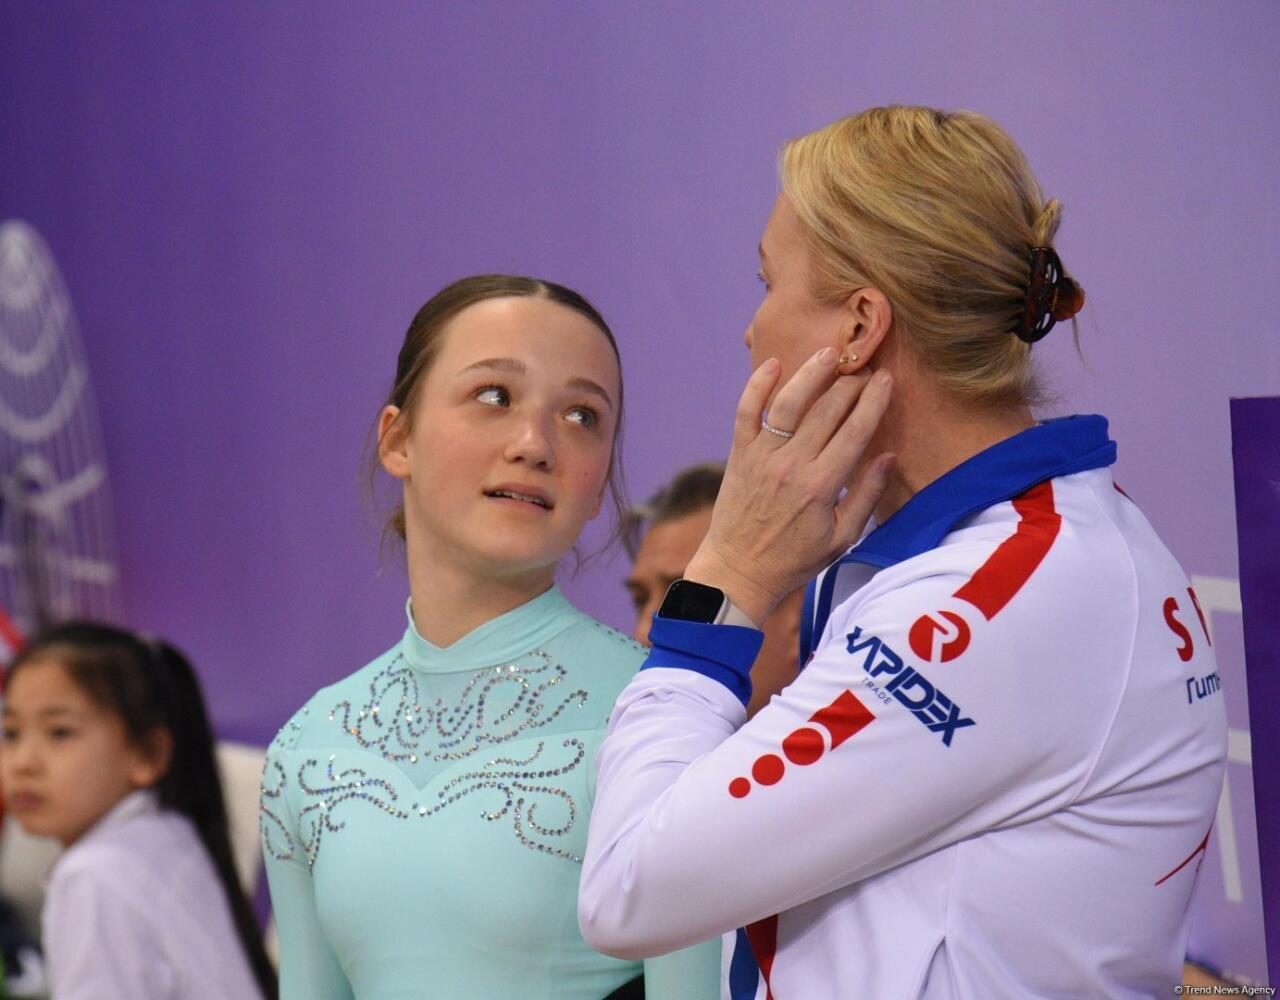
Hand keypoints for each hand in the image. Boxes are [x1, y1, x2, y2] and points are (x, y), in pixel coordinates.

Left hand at [685, 348, 893, 624]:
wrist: (738, 571)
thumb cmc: (795, 559)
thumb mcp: (842, 538)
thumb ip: (866, 495)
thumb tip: (888, 455)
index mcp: (821, 487)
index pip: (855, 432)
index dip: (874, 401)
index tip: (886, 380)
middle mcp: (791, 466)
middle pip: (827, 411)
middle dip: (850, 384)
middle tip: (864, 370)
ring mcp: (762, 457)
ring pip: (788, 403)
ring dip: (810, 373)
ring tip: (830, 353)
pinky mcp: (739, 455)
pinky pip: (746, 411)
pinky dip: (757, 385)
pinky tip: (774, 364)